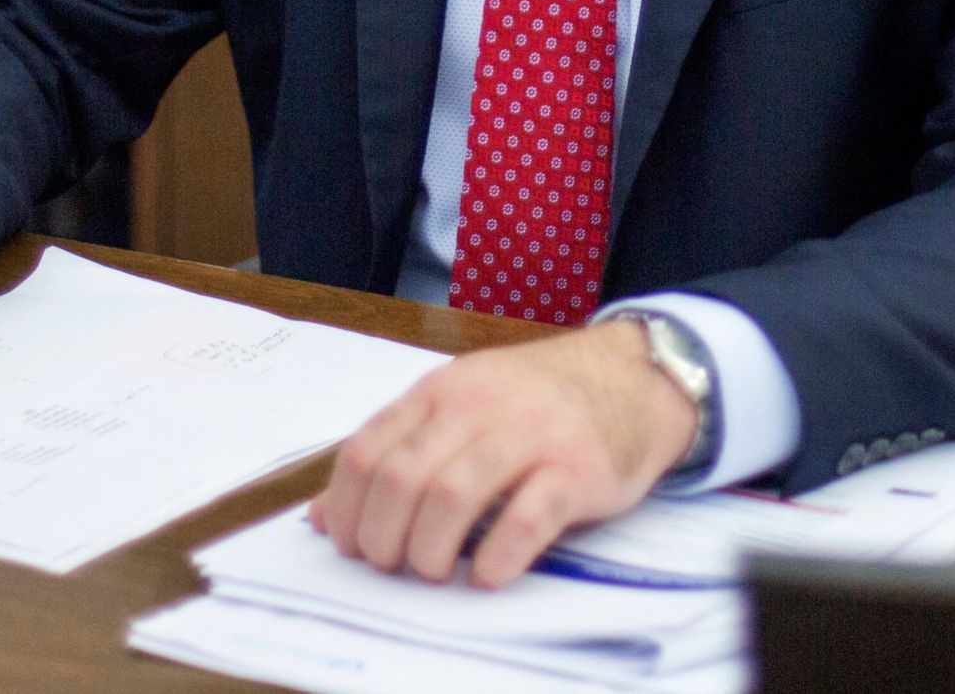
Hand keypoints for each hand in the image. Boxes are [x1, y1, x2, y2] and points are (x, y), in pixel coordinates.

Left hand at [308, 318, 696, 587]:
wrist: (630, 378)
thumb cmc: (535, 401)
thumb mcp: (459, 405)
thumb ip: (397, 450)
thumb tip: (324, 515)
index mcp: (441, 389)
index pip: (366, 449)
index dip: (346, 508)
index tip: (350, 545)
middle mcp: (478, 405)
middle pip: (402, 479)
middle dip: (383, 539)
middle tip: (394, 566)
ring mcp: (529, 434)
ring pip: (453, 497)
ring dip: (429, 551)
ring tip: (434, 572)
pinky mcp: (576, 469)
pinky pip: (526, 518)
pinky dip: (497, 557)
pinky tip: (486, 575)